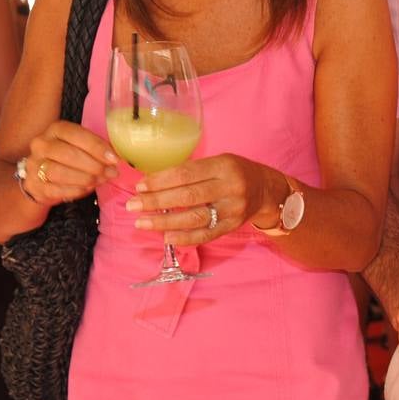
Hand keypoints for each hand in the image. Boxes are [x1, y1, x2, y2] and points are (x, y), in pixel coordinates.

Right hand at [24, 120, 117, 204]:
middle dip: (93, 165)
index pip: (75, 134)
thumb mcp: (80, 146)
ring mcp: (34, 165)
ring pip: (60, 172)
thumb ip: (96, 148)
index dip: (96, 147)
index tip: (113, 158)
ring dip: (85, 178)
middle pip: (67, 154)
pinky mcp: (34, 185)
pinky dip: (75, 190)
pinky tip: (87, 188)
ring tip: (100, 180)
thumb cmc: (67, 158)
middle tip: (110, 172)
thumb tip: (115, 159)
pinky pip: (56, 189)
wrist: (40, 176)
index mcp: (55, 130)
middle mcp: (41, 145)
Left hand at [125, 154, 283, 245]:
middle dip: (156, 202)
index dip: (160, 181)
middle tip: (133, 205)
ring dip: (164, 222)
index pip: (186, 174)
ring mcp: (232, 209)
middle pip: (188, 197)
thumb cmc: (235, 172)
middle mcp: (230, 188)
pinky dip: (184, 238)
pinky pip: (205, 235)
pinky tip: (166, 237)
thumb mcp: (218, 161)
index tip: (140, 186)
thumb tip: (154, 182)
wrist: (265, 190)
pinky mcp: (232, 226)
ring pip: (194, 218)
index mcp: (224, 166)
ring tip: (142, 222)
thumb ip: (192, 171)